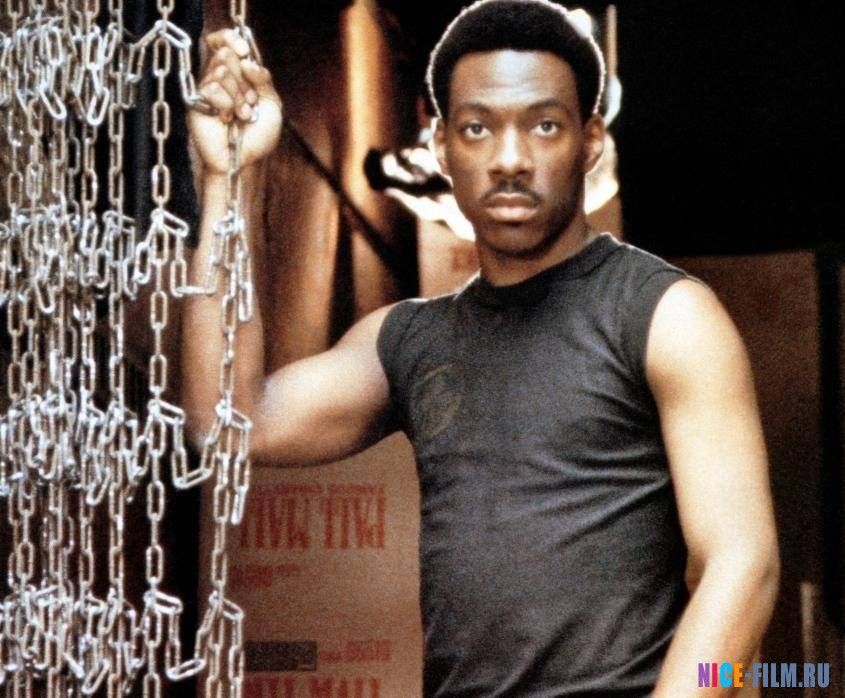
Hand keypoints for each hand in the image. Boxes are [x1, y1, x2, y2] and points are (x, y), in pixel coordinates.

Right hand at [189, 28, 282, 175]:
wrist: (245, 160)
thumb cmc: (258, 136)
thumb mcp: (272, 104)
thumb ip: (263, 79)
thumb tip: (247, 60)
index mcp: (235, 74)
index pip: (224, 41)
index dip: (232, 39)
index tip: (245, 52)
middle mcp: (218, 78)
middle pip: (225, 55)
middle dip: (244, 81)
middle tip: (250, 103)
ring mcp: (205, 90)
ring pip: (221, 72)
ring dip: (239, 98)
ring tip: (242, 116)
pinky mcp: (195, 102)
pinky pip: (212, 88)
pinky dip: (226, 105)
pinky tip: (226, 120)